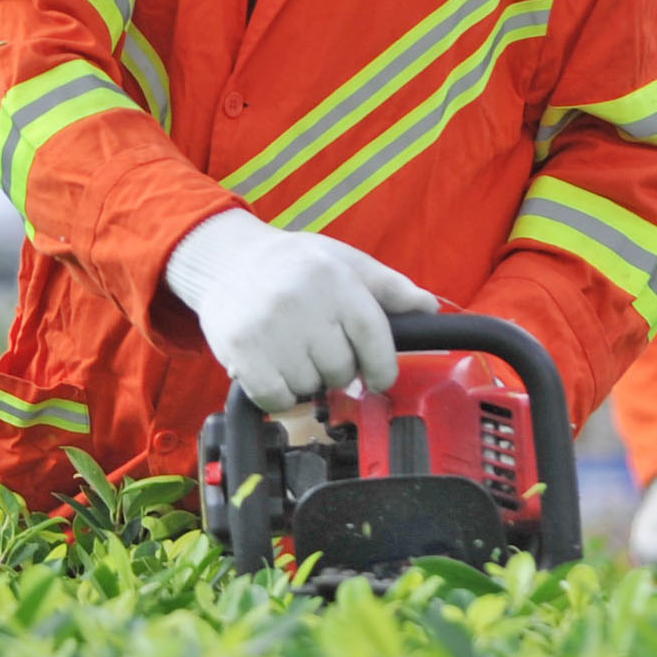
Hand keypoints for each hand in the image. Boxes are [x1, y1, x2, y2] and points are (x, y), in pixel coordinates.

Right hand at [161, 207, 442, 412]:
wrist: (226, 259)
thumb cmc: (294, 264)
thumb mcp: (344, 262)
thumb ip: (389, 287)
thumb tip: (430, 309)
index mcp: (335, 280)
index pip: (374, 340)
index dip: (381, 368)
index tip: (377, 377)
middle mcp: (302, 302)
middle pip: (341, 371)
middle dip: (336, 369)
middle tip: (319, 350)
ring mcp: (269, 327)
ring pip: (309, 387)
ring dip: (305, 381)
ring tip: (292, 353)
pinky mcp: (241, 349)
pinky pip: (276, 398)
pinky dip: (279, 396)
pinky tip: (274, 372)